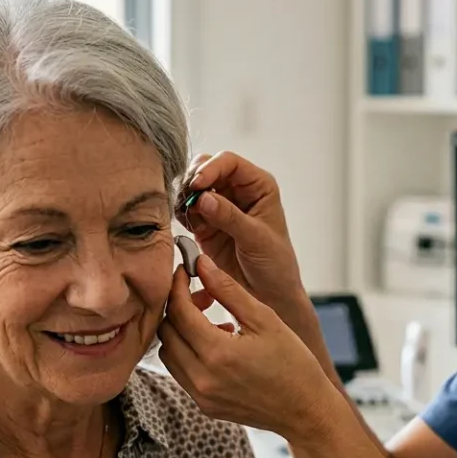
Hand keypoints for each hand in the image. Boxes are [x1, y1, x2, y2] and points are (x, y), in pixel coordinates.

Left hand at [158, 253, 344, 440]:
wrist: (306, 411)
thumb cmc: (293, 363)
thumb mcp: (265, 319)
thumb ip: (228, 290)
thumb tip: (202, 264)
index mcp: (218, 353)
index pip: (179, 310)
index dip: (177, 286)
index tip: (184, 272)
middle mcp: (202, 377)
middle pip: (166, 331)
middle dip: (178, 307)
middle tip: (203, 296)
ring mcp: (201, 395)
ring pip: (168, 353)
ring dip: (181, 331)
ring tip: (213, 321)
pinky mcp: (204, 405)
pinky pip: (181, 372)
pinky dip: (189, 353)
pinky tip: (218, 345)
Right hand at [177, 152, 305, 314]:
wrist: (269, 295)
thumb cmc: (275, 265)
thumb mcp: (256, 239)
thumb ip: (230, 217)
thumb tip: (203, 198)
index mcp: (258, 186)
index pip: (229, 162)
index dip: (210, 168)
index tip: (197, 185)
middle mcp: (238, 191)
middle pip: (206, 168)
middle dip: (193, 181)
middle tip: (187, 201)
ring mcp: (220, 206)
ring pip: (192, 187)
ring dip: (184, 197)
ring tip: (186, 215)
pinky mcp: (206, 223)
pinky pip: (186, 209)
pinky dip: (181, 213)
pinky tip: (186, 225)